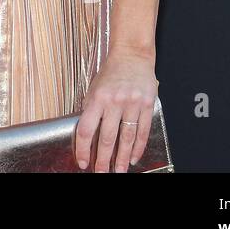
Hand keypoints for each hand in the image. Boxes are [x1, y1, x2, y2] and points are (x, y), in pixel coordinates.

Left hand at [73, 46, 157, 171]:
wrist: (132, 55)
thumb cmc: (111, 72)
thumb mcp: (94, 88)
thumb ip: (91, 109)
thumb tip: (87, 134)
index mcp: (97, 98)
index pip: (87, 129)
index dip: (83, 148)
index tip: (83, 161)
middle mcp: (114, 102)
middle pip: (107, 137)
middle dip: (104, 159)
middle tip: (101, 172)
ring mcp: (132, 103)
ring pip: (126, 137)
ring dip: (122, 157)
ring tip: (119, 170)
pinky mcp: (146, 105)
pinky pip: (142, 130)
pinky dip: (138, 146)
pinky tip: (133, 157)